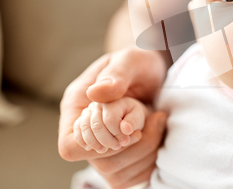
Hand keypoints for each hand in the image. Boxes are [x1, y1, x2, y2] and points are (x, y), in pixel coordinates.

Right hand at [58, 47, 167, 187]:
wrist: (153, 69)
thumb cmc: (138, 61)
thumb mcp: (129, 59)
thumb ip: (115, 75)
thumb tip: (95, 94)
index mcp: (78, 107)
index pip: (69, 146)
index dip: (96, 146)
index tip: (126, 130)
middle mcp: (88, 130)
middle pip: (100, 163)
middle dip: (132, 147)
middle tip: (154, 119)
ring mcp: (105, 143)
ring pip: (118, 173)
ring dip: (146, 152)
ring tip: (159, 122)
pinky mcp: (124, 153)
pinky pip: (134, 175)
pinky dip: (151, 160)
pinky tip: (161, 135)